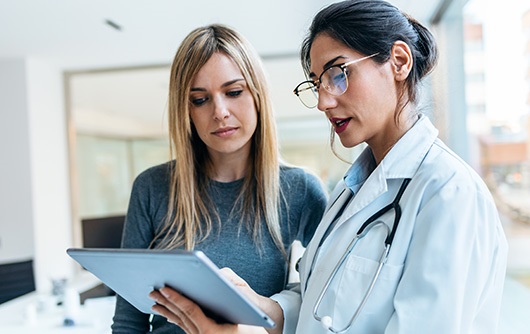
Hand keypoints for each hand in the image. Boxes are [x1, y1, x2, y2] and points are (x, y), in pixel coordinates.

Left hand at [149, 268, 283, 333]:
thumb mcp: (245, 314)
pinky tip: (169, 315)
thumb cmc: (254, 330)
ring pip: (180, 322)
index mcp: (211, 331)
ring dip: (167, 310)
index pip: (190, 311)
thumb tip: (220, 277)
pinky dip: (176, 319)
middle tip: (153, 291)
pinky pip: (186, 328)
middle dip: (166, 302)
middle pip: (181, 316)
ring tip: (154, 303)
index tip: (165, 288)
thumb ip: (233, 295)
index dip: (176, 298)